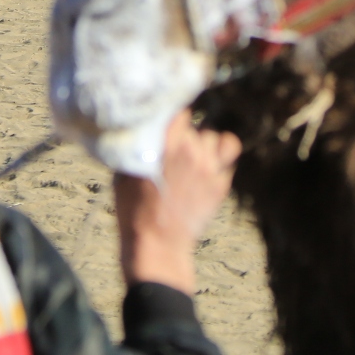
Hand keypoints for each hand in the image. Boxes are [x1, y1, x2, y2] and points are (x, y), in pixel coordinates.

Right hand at [114, 110, 240, 293]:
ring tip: (190, 159)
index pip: (180, 109)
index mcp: (167, 144)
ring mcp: (210, 167)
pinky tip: (205, 166)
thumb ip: (138, 145)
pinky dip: (220, 156)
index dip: (174, 111)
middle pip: (196, 124)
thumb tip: (141, 125)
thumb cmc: (134, 209)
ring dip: (203, 144)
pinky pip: (228, 154)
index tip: (168, 117)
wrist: (158, 245)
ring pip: (213, 137)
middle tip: (173, 148)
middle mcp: (191, 151)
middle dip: (185, 133)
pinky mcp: (222, 183)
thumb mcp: (126, 171)